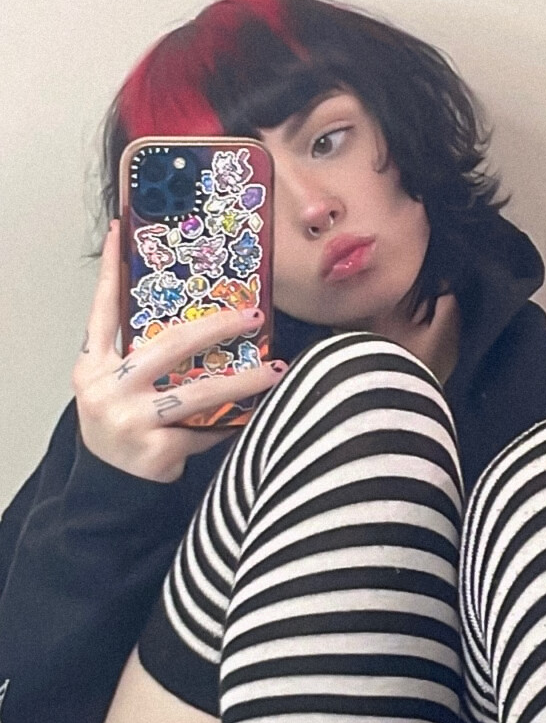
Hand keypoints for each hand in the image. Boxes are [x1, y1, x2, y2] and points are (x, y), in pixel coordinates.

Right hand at [72, 220, 287, 483]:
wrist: (108, 490)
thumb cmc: (122, 428)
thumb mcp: (118, 388)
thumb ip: (140, 358)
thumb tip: (199, 322)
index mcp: (93, 365)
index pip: (102, 309)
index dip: (110, 271)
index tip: (121, 232)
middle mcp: (107, 388)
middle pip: (167, 345)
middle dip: (215, 327)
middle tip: (253, 314)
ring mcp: (129, 419)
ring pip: (197, 392)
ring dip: (242, 380)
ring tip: (275, 369)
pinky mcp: (154, 450)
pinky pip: (204, 430)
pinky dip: (230, 423)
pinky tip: (257, 414)